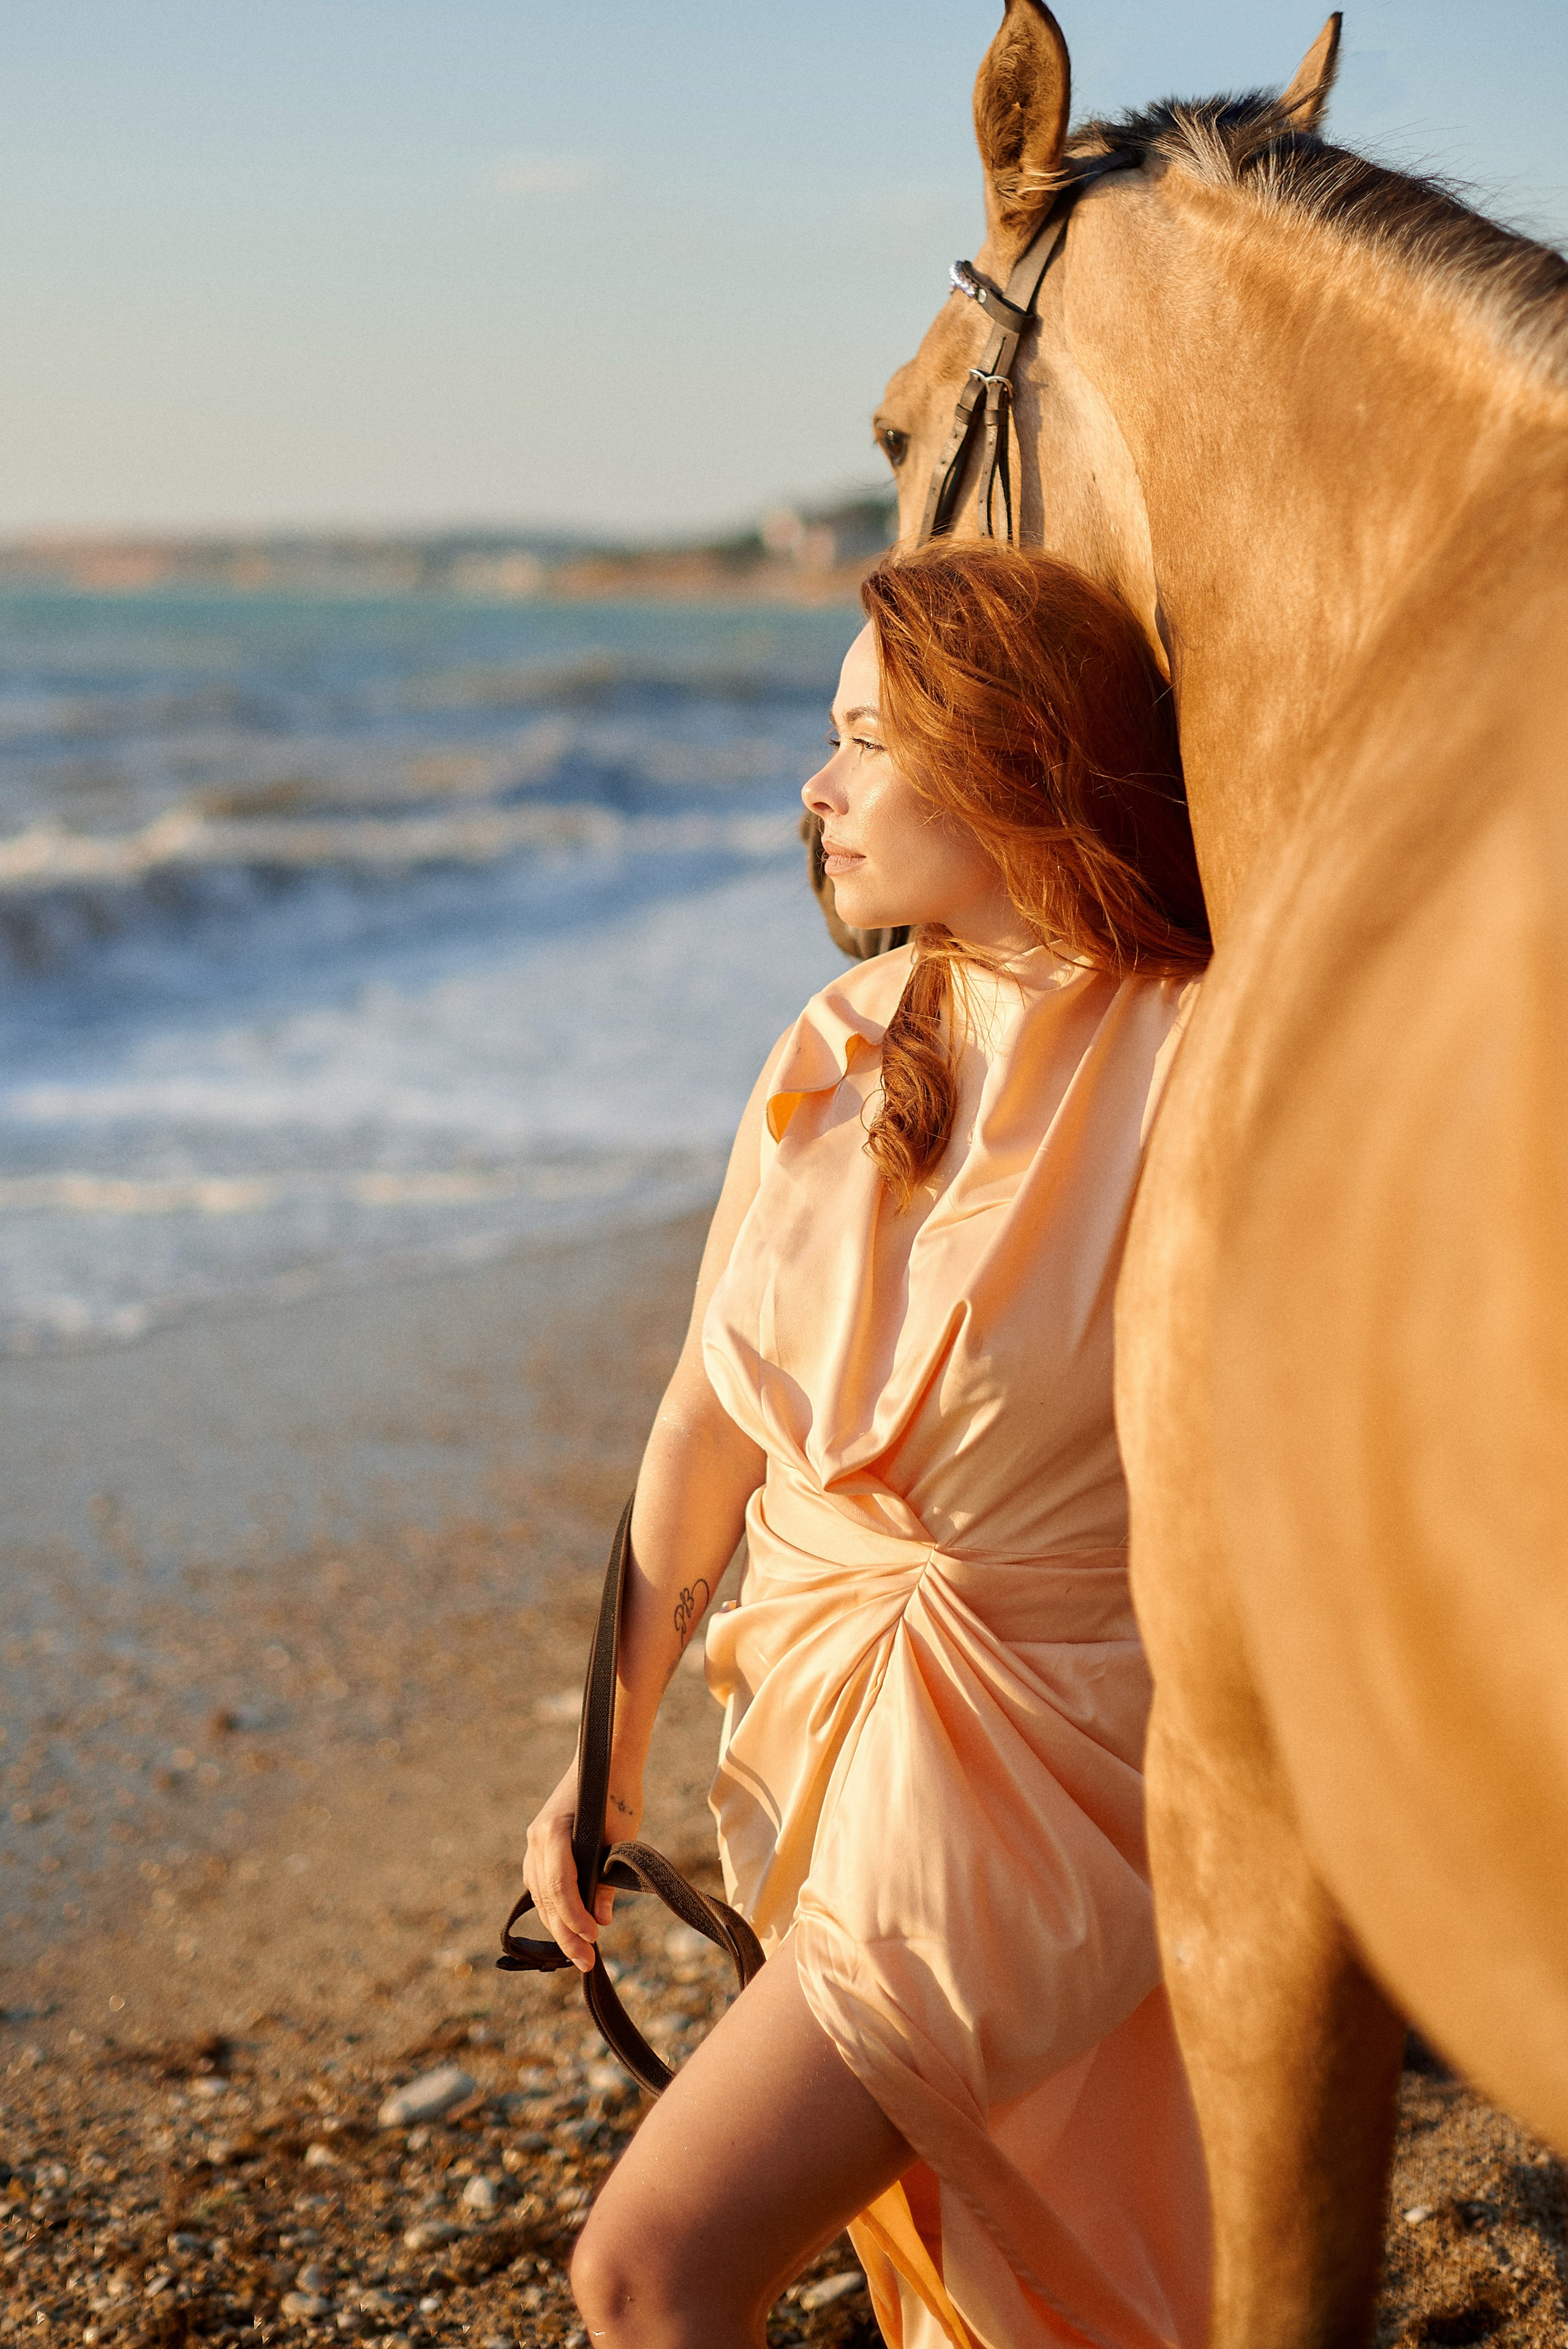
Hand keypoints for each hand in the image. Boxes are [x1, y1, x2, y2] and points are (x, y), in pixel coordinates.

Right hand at [523, 1758, 642, 1973]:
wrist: (607, 1757)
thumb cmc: (618, 1793)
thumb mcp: (620, 1837)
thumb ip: (607, 1879)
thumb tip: (602, 1921)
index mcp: (553, 1832)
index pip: (558, 1887)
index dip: (574, 1917)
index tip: (594, 1939)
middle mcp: (536, 1838)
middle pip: (545, 1898)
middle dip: (565, 1933)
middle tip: (586, 1963)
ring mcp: (534, 1841)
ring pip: (540, 1895)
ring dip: (558, 1924)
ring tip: (579, 1952)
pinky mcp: (540, 1844)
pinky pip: (542, 1884)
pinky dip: (554, 1906)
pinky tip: (568, 1926)